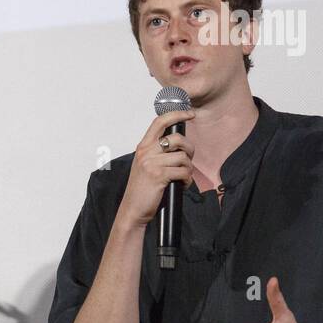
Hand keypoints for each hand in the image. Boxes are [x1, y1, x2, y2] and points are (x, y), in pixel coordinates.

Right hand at [116, 108, 196, 228]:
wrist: (132, 209)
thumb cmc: (141, 189)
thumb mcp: (145, 165)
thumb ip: (157, 152)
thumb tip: (178, 143)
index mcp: (142, 147)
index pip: (160, 122)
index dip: (177, 114)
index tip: (189, 113)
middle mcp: (146, 152)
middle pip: (177, 138)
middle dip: (189, 149)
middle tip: (188, 160)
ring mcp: (152, 163)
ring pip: (183, 157)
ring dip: (188, 169)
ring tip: (182, 177)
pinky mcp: (159, 176)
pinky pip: (184, 172)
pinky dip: (187, 180)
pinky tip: (182, 185)